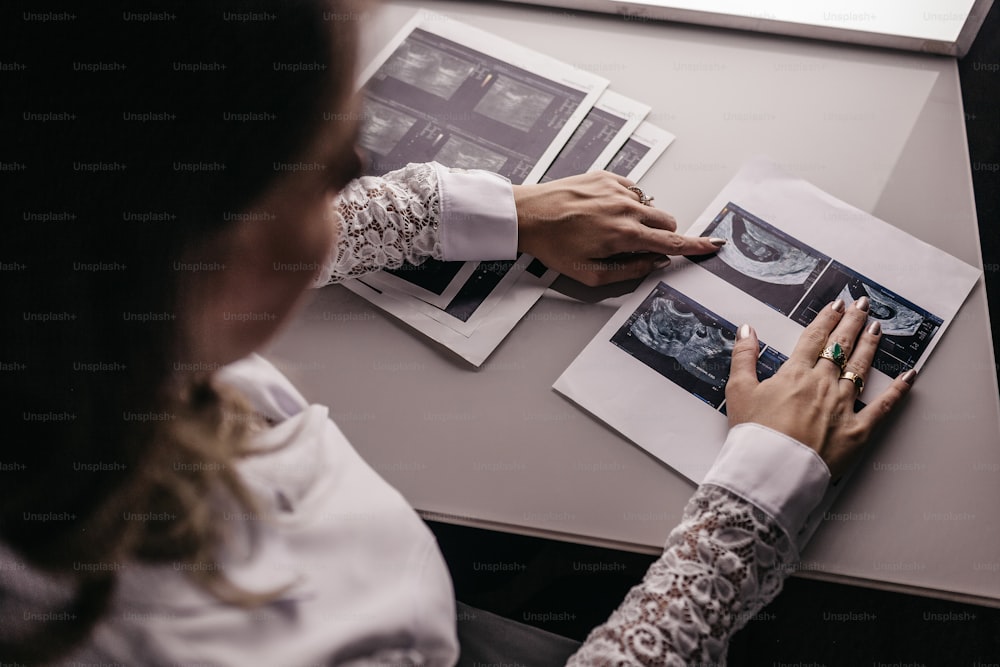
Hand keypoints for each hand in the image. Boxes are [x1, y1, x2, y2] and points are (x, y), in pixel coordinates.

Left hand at [513, 171, 724, 285]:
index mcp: (623, 235)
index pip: (671, 242)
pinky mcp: (606, 176)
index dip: (696, 245)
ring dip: (643, 219)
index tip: (714, 244)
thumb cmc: (554, 246)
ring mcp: (616, 189)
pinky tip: (605, 212)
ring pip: (650, 205)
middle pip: (667, 220)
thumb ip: (629, 270)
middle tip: (640, 245)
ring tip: (612, 228)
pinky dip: (628, 202)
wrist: (528, 215)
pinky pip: (633, 190)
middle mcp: (625, 208)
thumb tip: (654, 263)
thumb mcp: (590, 274)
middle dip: (663, 234)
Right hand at [725, 297, 914, 478]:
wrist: (771, 470)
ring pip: (861, 368)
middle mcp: (823, 384)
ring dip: (870, 345)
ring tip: (877, 328)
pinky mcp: (858, 430)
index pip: (814, 338)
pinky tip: (909, 376)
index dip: (826, 318)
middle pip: (841, 346)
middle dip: (853, 322)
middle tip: (863, 306)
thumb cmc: (753, 434)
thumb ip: (744, 357)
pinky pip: (883, 406)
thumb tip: (747, 329)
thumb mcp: (738, 391)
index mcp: (795, 374)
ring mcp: (843, 406)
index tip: (836, 305)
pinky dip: (898, 390)